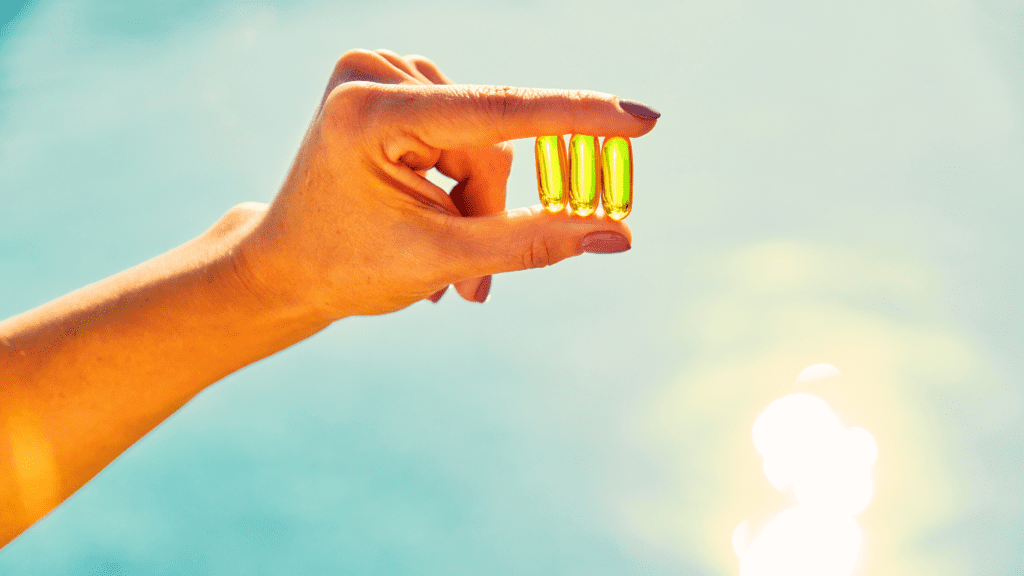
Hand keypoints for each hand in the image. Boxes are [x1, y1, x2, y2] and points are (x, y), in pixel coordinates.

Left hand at [235, 49, 658, 319]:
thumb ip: (532, 241)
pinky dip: (460, 182)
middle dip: (489, 212)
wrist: (286, 265)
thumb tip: (617, 234)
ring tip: (443, 259)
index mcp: (370, 114)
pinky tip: (430, 216)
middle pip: (490, 142)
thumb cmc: (349, 268)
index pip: (497, 111)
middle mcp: (371, 74)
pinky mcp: (389, 83)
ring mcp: (378, 73)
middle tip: (474, 284)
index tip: (643, 120)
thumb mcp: (443, 261)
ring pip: (483, 142)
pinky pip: (464, 131)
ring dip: (475, 203)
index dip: (576, 119)